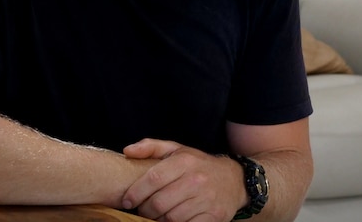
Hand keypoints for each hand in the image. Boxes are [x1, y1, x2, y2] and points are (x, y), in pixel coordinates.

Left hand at [121, 139, 244, 221]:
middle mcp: (196, 180)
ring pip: (171, 218)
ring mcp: (206, 199)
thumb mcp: (178, 150)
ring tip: (157, 216)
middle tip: (143, 210)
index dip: (136, 192)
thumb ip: (151, 147)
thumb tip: (127, 151)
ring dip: (159, 220)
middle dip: (145, 210)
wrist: (234, 179)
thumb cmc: (199, 165)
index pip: (153, 178)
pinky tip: (173, 220)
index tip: (127, 201)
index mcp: (185, 161)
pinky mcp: (214, 217)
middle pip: (159, 203)